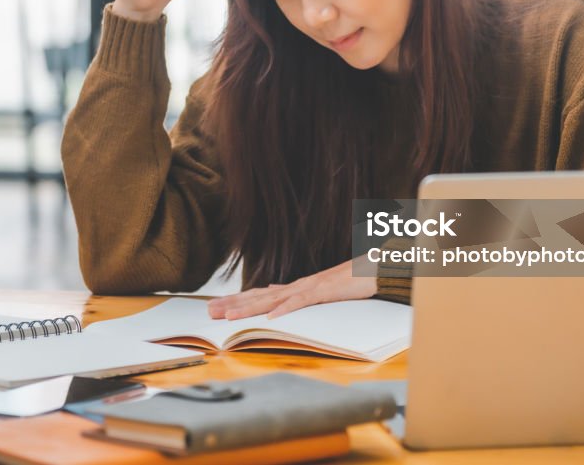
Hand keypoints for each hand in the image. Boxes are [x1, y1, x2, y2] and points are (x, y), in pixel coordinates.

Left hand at [207, 259, 377, 320]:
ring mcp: (309, 287)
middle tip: (209, 311)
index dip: (237, 301)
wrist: (374, 267)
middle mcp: (296, 285)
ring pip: (273, 299)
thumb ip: (295, 293)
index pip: (259, 295)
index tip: (216, 306)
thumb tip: (273, 293)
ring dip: (250, 308)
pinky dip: (286, 309)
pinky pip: (302, 301)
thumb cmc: (349, 279)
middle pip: (259, 296)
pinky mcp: (323, 291)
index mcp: (294, 287)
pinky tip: (271, 317)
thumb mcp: (318, 290)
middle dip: (233, 304)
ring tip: (229, 317)